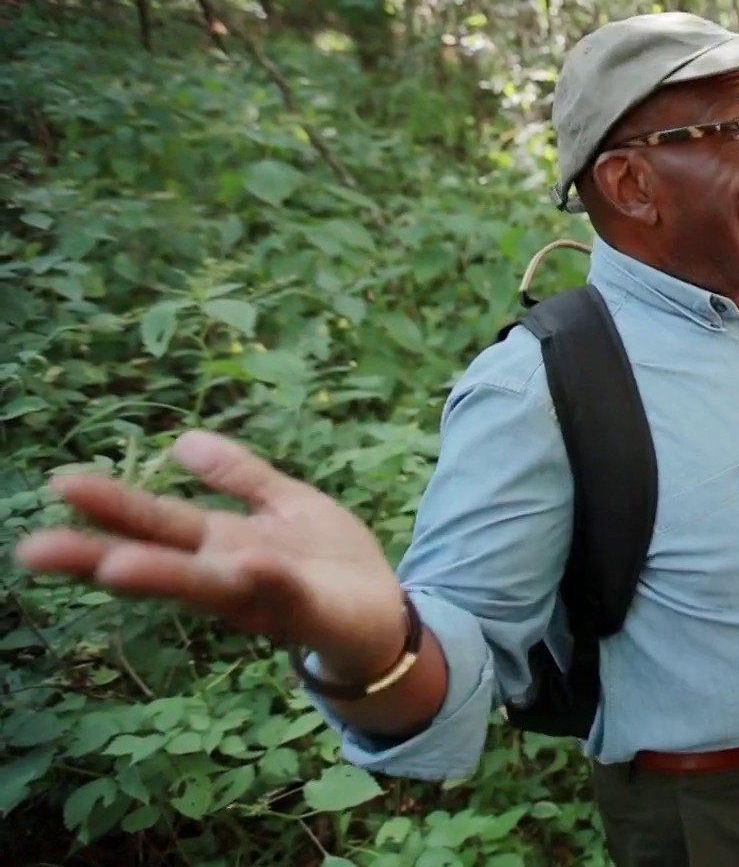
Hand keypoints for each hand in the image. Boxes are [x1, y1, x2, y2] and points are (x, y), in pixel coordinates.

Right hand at [14, 431, 409, 680]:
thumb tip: (181, 441)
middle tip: (36, 549)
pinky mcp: (309, 610)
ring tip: (115, 566)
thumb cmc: (327, 563)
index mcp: (219, 544)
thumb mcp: (285, 504)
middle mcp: (228, 575)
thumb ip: (239, 477)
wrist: (383, 616)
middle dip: (99, 556)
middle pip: (159, 560)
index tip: (57, 485)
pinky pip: (285, 592)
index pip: (154, 523)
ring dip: (165, 576)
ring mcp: (265, 597)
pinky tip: (242, 563)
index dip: (108, 506)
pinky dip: (264, 578)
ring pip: (208, 584)